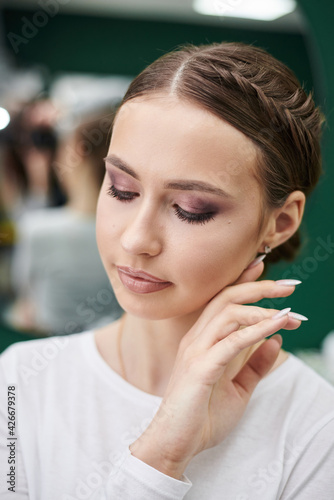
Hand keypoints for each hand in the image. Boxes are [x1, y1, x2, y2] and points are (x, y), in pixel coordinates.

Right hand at [130, 261, 301, 477]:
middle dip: (259, 287)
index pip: (222, 301)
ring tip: (289, 313)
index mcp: (202, 340)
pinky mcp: (201, 367)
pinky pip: (232, 340)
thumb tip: (276, 342)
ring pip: (228, 312)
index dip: (244, 283)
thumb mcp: (238, 388)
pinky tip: (277, 326)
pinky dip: (257, 329)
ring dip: (262, 308)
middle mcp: (196, 338)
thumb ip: (255, 364)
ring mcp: (196, 350)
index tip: (267, 272)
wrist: (174, 444)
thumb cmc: (200, 416)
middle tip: (289, 287)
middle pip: (226, 298)